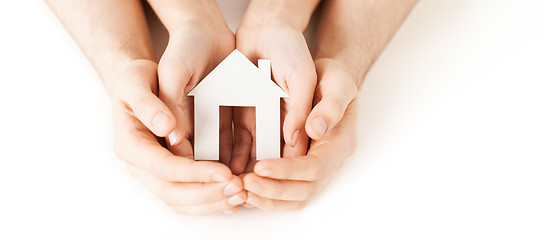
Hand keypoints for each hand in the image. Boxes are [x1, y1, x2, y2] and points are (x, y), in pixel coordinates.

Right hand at [112, 60, 245, 214]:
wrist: (140, 85)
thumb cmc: (136, 79)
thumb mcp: (135, 81)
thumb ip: (148, 104)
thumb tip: (167, 129)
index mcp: (131, 145)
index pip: (164, 168)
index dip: (195, 173)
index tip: (224, 173)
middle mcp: (141, 166)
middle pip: (173, 193)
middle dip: (208, 194)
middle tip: (239, 189)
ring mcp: (155, 173)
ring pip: (183, 201)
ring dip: (213, 202)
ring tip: (242, 195)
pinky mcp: (171, 174)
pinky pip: (191, 196)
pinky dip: (213, 200)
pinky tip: (235, 197)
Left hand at [242, 58, 358, 210]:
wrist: (326, 81)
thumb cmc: (333, 80)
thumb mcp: (337, 83)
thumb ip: (329, 106)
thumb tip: (315, 130)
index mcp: (340, 142)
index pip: (316, 166)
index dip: (288, 170)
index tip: (261, 167)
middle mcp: (329, 160)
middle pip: (304, 189)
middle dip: (273, 190)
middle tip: (244, 184)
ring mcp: (314, 166)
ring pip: (293, 196)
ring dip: (267, 198)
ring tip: (241, 192)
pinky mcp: (298, 166)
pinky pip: (284, 188)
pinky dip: (265, 193)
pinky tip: (243, 189)